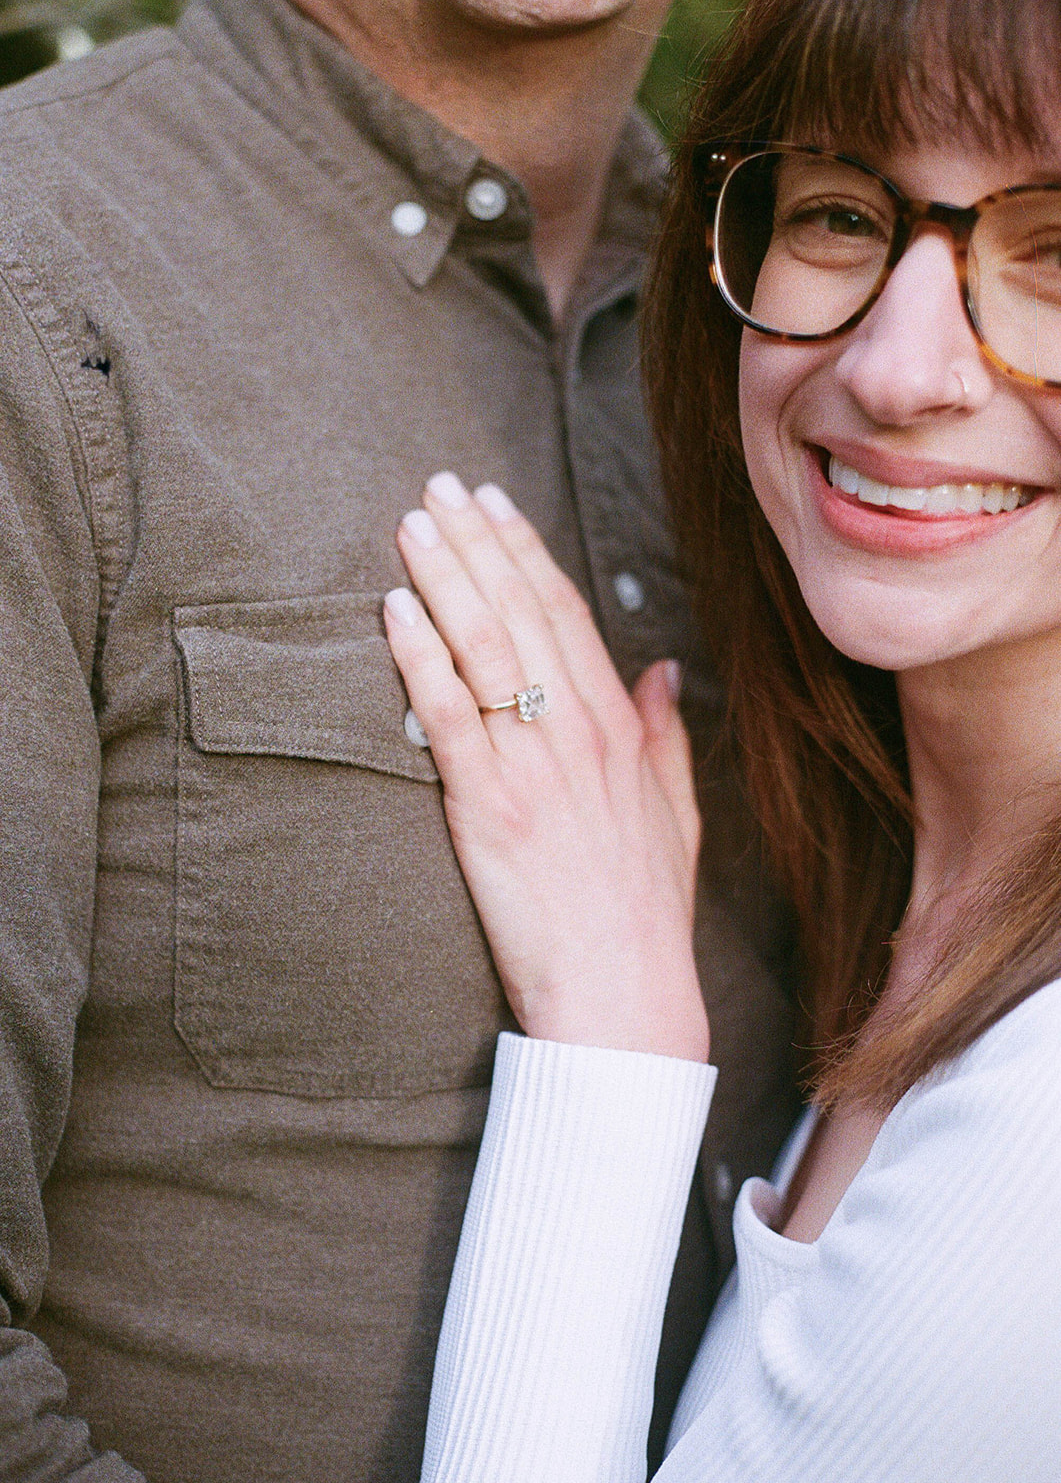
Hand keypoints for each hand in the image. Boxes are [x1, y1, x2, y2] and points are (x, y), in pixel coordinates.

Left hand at [383, 472, 708, 1063]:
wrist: (625, 996)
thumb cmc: (645, 913)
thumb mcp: (675, 814)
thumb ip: (665, 733)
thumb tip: (664, 667)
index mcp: (620, 726)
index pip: (567, 613)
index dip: (525, 551)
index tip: (494, 504)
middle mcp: (578, 731)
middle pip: (519, 611)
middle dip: (476, 540)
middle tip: (438, 487)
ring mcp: (533, 766)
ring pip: (484, 646)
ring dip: (444, 576)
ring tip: (411, 525)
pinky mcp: (488, 808)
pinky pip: (449, 715)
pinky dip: (420, 657)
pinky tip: (395, 609)